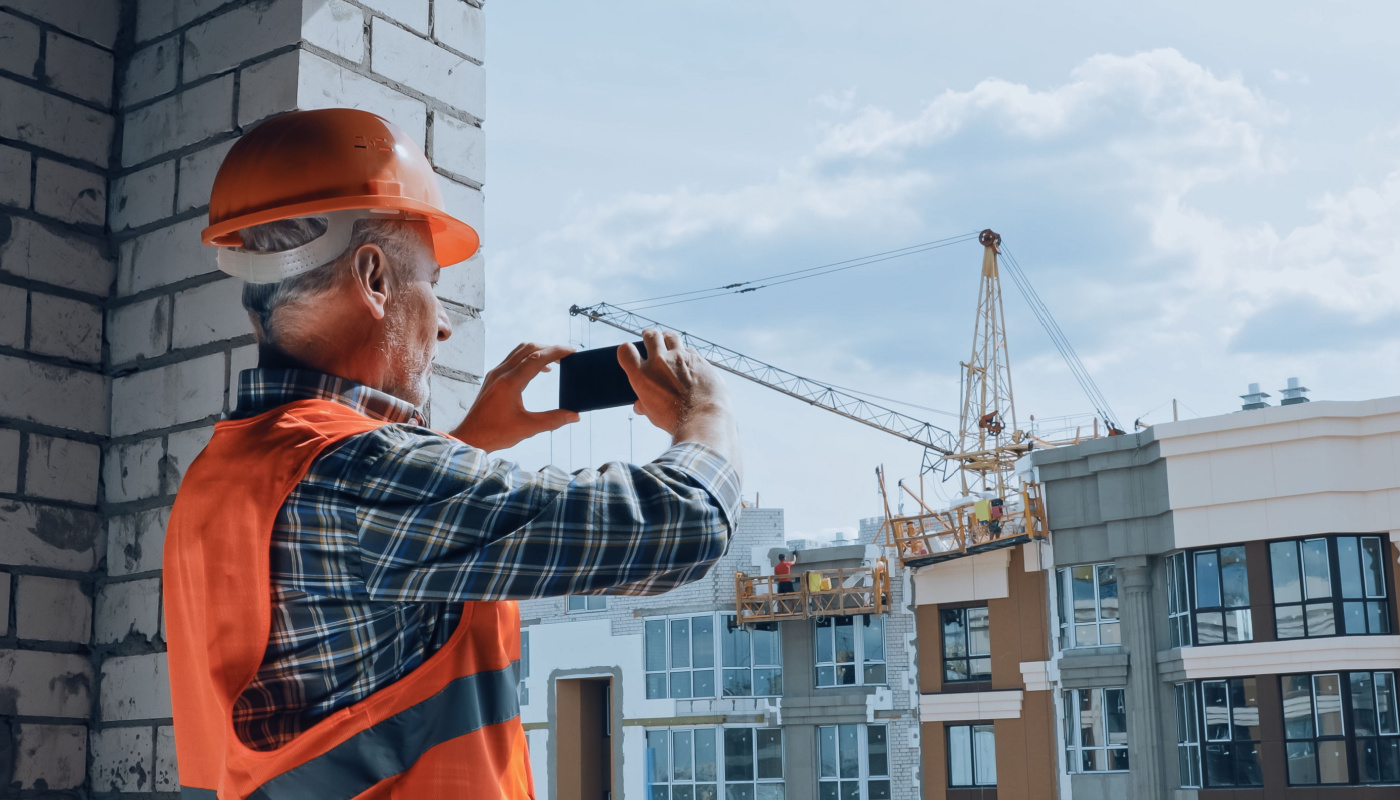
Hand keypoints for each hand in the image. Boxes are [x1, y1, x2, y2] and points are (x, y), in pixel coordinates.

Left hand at [451, 343, 578, 451]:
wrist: (470, 437)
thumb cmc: (496, 433)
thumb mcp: (528, 428)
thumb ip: (553, 420)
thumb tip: (574, 416)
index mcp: (510, 383)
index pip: (537, 358)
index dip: (556, 352)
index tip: (571, 351)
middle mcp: (501, 373)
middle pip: (528, 349)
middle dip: (549, 349)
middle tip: (566, 356)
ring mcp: (495, 374)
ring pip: (519, 351)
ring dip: (538, 351)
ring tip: (555, 361)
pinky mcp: (493, 378)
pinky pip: (512, 359)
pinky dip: (528, 358)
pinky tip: (538, 369)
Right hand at [618, 329, 730, 435]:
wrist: (704, 418)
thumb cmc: (675, 420)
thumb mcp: (653, 414)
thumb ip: (644, 405)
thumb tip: (639, 405)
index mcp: (643, 375)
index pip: (626, 350)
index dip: (626, 350)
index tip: (630, 352)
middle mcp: (660, 361)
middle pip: (651, 335)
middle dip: (648, 335)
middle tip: (649, 338)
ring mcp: (681, 358)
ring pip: (671, 336)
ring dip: (667, 338)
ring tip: (667, 342)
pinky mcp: (699, 359)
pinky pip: (690, 350)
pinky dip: (686, 354)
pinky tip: (688, 362)